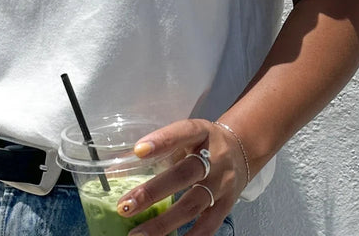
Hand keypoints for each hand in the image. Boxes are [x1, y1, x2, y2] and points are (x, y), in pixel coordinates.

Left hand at [116, 119, 247, 235]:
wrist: (242, 151)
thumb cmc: (203, 143)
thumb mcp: (186, 136)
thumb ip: (159, 149)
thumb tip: (116, 169)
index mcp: (201, 132)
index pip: (182, 132)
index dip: (162, 140)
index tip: (138, 151)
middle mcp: (215, 158)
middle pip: (184, 174)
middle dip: (153, 192)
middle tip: (126, 205)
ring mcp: (222, 184)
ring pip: (192, 204)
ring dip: (163, 222)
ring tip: (137, 234)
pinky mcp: (226, 205)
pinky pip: (208, 226)